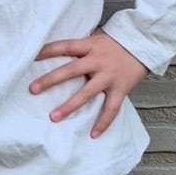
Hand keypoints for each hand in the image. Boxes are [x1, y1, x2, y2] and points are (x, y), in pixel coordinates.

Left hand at [30, 31, 148, 138]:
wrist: (144, 44)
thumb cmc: (116, 43)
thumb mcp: (97, 39)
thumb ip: (81, 47)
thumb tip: (56, 52)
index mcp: (90, 47)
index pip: (65, 46)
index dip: (48, 50)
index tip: (30, 57)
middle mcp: (98, 61)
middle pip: (71, 70)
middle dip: (51, 80)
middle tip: (33, 89)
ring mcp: (109, 76)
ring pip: (87, 93)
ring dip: (70, 106)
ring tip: (54, 117)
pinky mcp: (120, 89)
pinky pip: (111, 108)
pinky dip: (103, 123)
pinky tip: (93, 135)